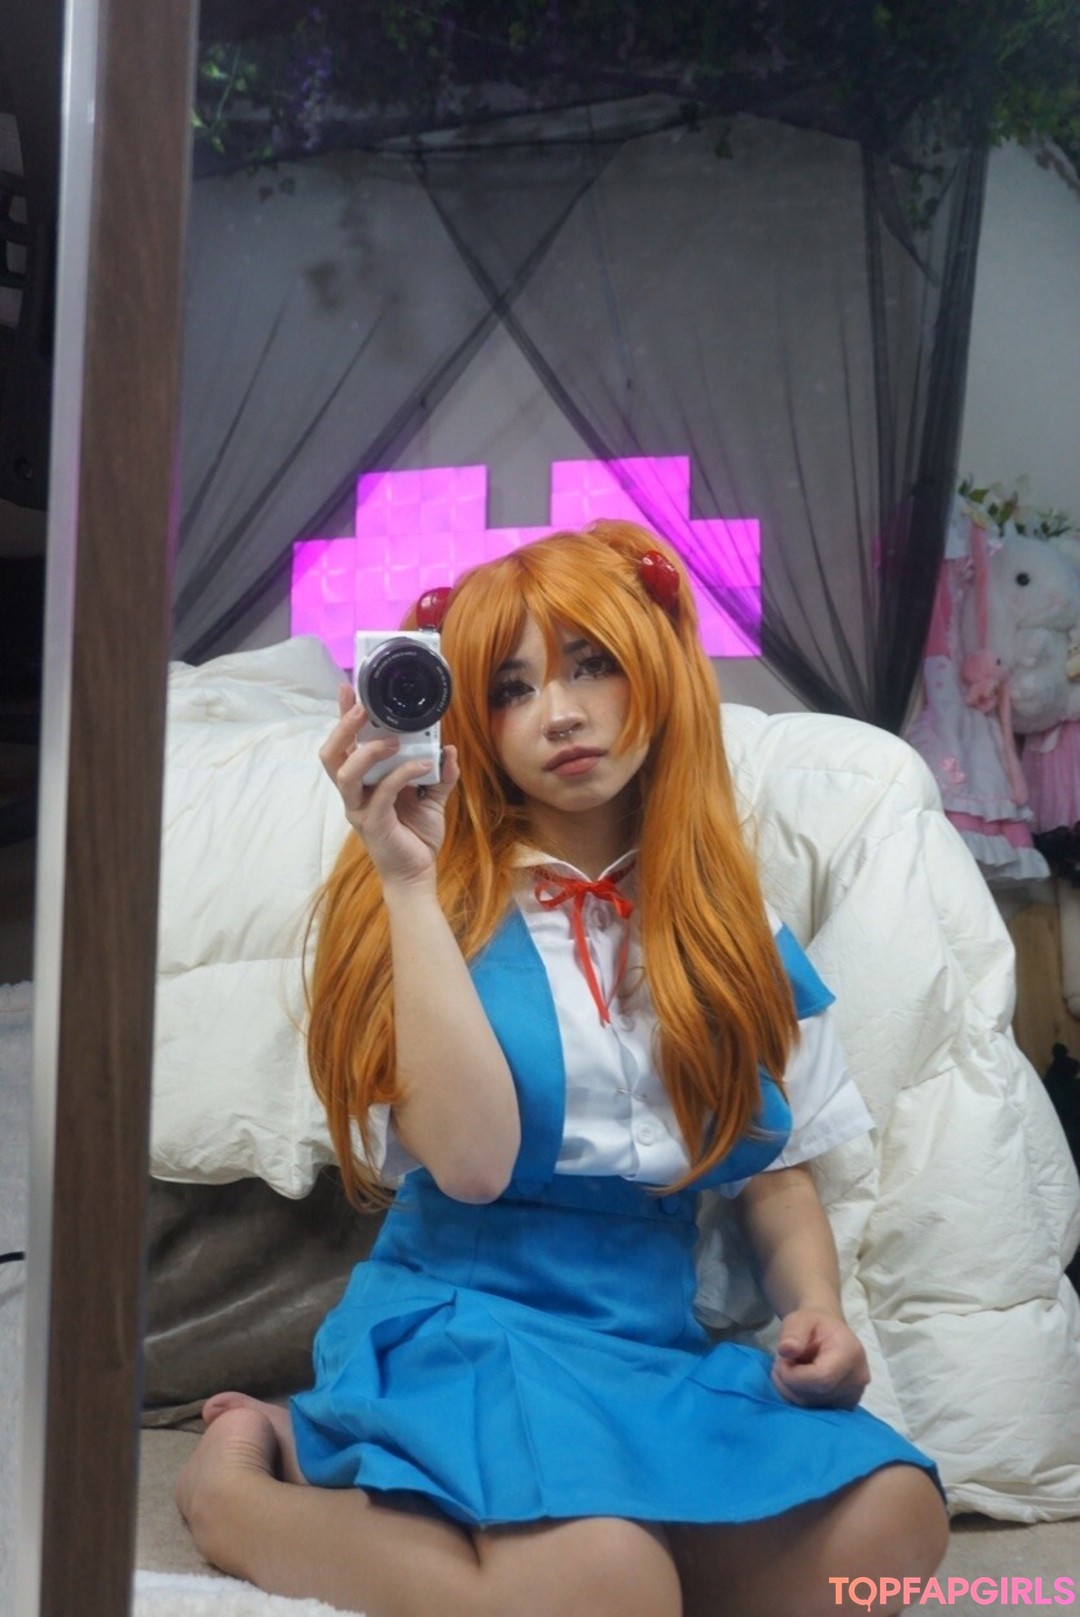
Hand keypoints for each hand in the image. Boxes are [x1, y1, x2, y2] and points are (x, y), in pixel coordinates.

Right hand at [319, 684, 458, 887]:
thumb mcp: (431, 798)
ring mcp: (360, 809)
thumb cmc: (416, 835)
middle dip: (343, 728)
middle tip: (364, 707)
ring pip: (345, 773)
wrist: (417, 874)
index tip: (349, 688)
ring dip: (368, 751)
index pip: (344, 745)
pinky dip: (403, 773)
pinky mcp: (374, 823)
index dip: (342, 717)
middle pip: (331, 756)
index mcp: (362, 783)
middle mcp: (354, 794)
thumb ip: (438, 773)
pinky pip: (382, 792)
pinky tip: (424, 765)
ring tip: (394, 740)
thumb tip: (447, 749)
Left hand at [770, 1308, 869, 1409]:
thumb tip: (786, 1349)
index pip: (821, 1378)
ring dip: (792, 1392)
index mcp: (850, 1352)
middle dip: (790, 1383)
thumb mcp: (798, 1320)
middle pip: (816, 1396)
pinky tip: (799, 1382)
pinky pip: (817, 1412)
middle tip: (782, 1364)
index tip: (781, 1362)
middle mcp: (858, 1378)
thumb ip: (792, 1333)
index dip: (794, 1376)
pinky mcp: (847, 1407)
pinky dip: (801, 1400)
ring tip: (791, 1370)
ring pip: (813, 1408)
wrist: (829, 1333)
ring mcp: (855, 1395)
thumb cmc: (812, 1325)